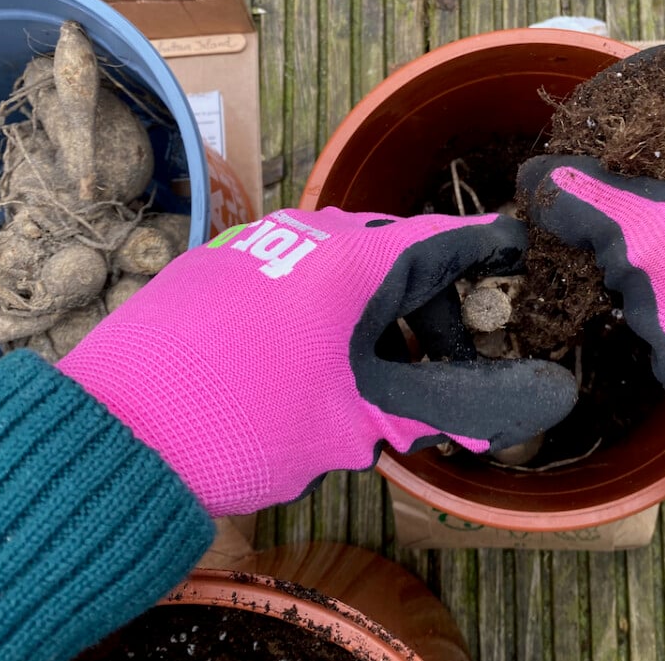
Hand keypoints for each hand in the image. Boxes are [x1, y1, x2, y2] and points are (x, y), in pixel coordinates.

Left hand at [58, 208, 576, 515]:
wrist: (116, 431)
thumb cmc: (251, 417)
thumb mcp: (364, 420)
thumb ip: (456, 406)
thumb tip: (548, 401)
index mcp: (357, 257)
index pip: (451, 239)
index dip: (493, 250)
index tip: (523, 258)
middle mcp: (310, 234)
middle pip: (400, 254)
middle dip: (431, 310)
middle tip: (442, 369)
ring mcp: (258, 246)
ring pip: (345, 266)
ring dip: (376, 314)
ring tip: (373, 378)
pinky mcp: (217, 268)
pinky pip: (296, 275)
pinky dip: (326, 311)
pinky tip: (309, 364)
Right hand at [517, 43, 664, 426]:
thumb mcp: (648, 240)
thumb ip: (584, 197)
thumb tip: (533, 177)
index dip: (638, 77)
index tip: (590, 102)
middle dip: (623, 143)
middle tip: (574, 153)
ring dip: (630, 188)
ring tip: (581, 197)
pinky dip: (646, 225)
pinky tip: (604, 240)